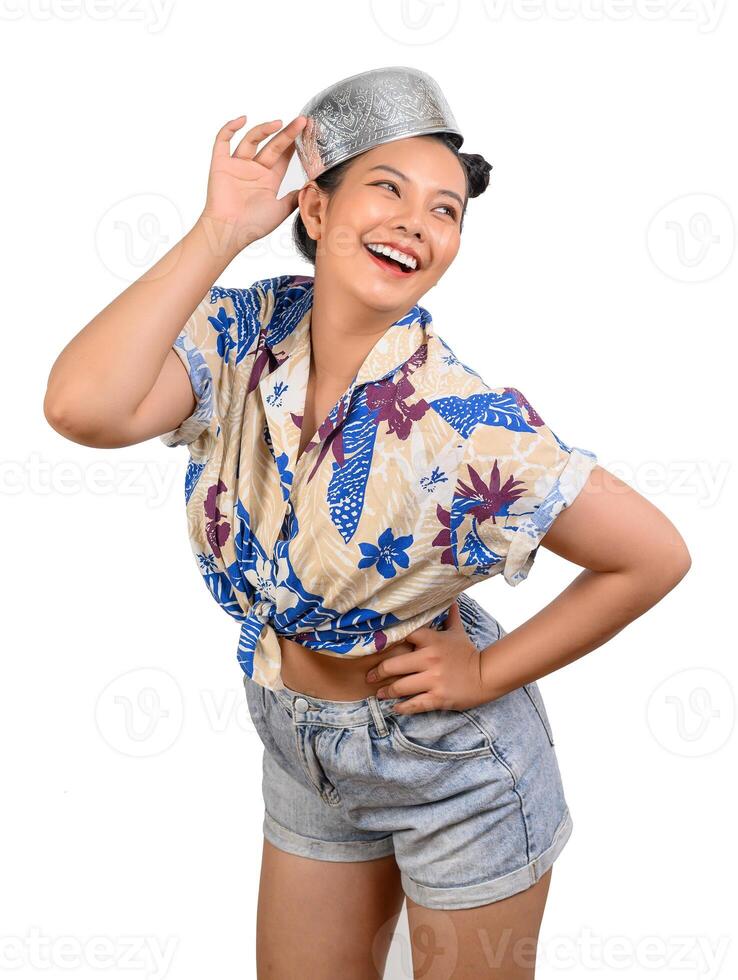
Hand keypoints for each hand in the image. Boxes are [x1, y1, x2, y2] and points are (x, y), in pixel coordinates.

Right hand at [198, 113, 307, 250]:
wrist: (230, 231)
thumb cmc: (253, 225)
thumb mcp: (280, 211)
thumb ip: (294, 198)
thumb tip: (310, 188)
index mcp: (268, 179)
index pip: (283, 156)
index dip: (294, 144)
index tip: (307, 131)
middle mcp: (254, 169)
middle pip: (272, 145)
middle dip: (287, 133)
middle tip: (302, 122)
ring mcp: (238, 165)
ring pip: (251, 139)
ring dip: (264, 129)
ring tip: (279, 123)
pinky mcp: (221, 164)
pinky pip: (223, 141)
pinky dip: (229, 128)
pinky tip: (242, 120)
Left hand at [364, 600, 487, 713]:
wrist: (486, 676)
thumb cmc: (467, 653)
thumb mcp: (457, 632)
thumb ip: (449, 616)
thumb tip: (450, 598)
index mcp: (432, 641)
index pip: (402, 636)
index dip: (386, 642)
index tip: (372, 648)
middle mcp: (430, 659)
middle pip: (393, 665)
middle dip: (378, 672)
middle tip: (369, 676)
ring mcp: (433, 680)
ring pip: (400, 687)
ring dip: (386, 692)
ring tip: (378, 694)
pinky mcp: (438, 698)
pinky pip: (414, 704)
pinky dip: (402, 707)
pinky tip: (395, 708)